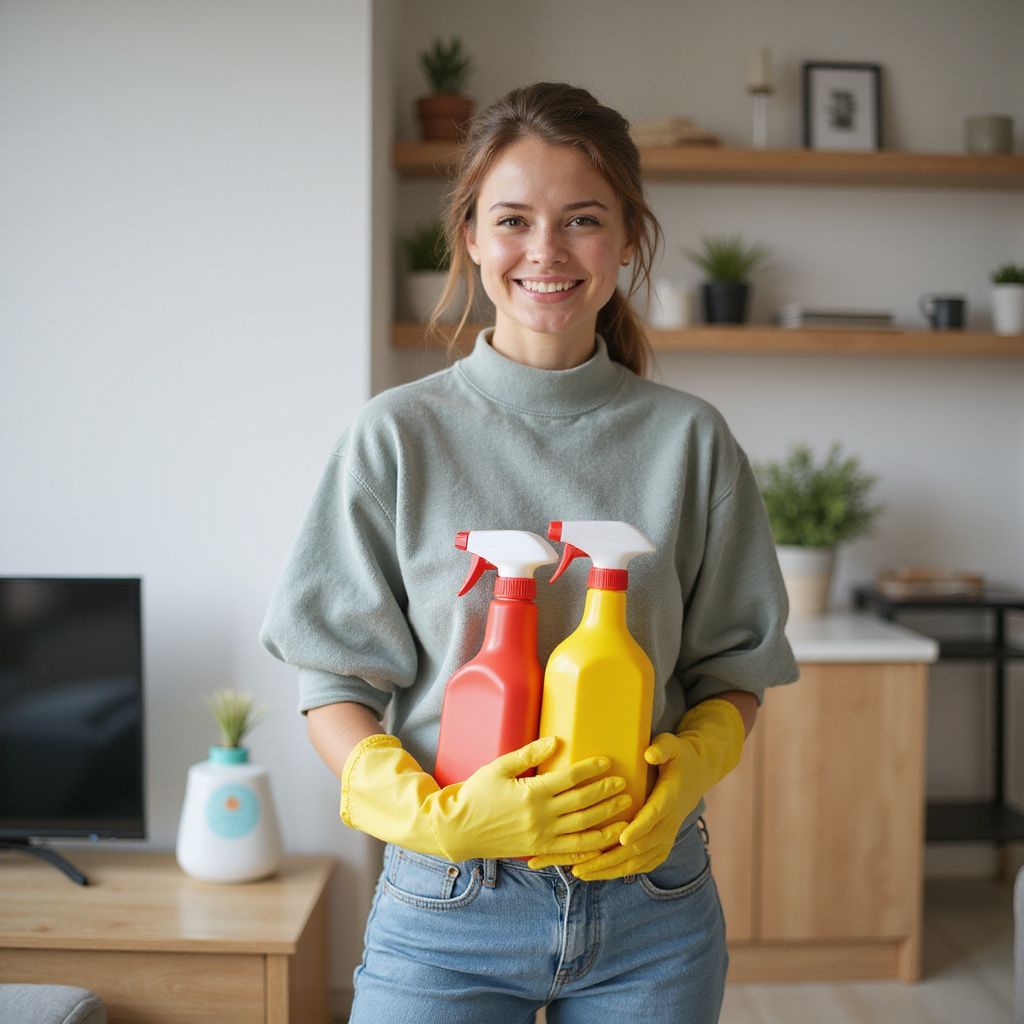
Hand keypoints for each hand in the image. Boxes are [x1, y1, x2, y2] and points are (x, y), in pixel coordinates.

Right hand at [341, 733, 631, 861]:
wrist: (457, 829)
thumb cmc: (476, 793)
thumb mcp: (499, 767)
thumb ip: (528, 754)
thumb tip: (556, 740)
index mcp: (530, 793)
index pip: (569, 779)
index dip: (590, 770)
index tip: (608, 762)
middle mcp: (539, 817)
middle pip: (582, 804)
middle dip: (605, 793)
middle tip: (624, 783)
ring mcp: (541, 837)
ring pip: (582, 829)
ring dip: (606, 818)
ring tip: (624, 808)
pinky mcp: (539, 850)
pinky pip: (572, 850)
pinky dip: (592, 845)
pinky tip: (607, 838)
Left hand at [527, 699, 743, 879]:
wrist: (696, 775)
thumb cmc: (677, 757)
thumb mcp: (673, 745)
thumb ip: (662, 748)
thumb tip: (649, 754)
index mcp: (670, 798)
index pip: (654, 815)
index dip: (639, 828)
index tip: (621, 838)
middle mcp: (669, 822)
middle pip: (642, 845)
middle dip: (612, 857)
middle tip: (583, 864)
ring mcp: (667, 836)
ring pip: (640, 860)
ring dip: (611, 869)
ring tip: (581, 872)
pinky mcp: (663, 844)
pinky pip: (644, 864)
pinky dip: (623, 871)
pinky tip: (600, 874)